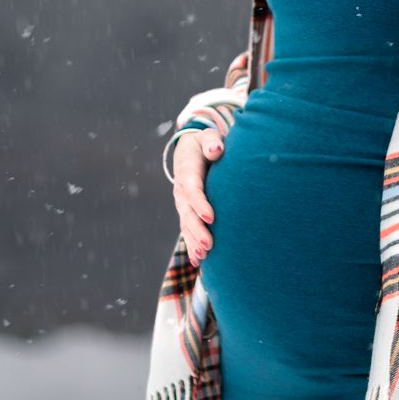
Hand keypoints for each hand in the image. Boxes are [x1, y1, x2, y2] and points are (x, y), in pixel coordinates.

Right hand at [170, 128, 223, 263]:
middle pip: (187, 213)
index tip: (211, 218)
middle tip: (209, 246)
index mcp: (187, 171)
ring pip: (186, 225)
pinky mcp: (187, 212)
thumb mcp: (207, 137)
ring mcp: (182, 203)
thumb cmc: (205, 143)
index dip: (200, 204)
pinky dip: (191, 246)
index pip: (192, 190)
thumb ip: (211, 142)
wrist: (190, 151)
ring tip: (203, 258)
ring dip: (193, 242)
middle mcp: (182, 190)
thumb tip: (216, 149)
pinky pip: (187, 230)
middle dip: (197, 230)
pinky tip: (197, 262)